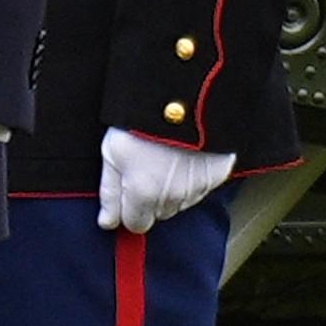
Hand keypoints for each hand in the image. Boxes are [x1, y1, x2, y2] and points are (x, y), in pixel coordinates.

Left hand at [97, 128, 233, 233]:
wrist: (182, 100)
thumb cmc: (139, 123)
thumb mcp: (112, 153)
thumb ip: (110, 193)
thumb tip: (107, 223)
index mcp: (144, 195)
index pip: (136, 224)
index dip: (128, 210)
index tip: (127, 193)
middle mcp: (172, 198)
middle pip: (158, 214)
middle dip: (149, 200)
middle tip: (144, 168)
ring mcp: (197, 189)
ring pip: (180, 203)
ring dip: (171, 190)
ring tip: (164, 159)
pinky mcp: (217, 177)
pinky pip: (200, 189)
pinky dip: (192, 179)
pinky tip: (183, 157)